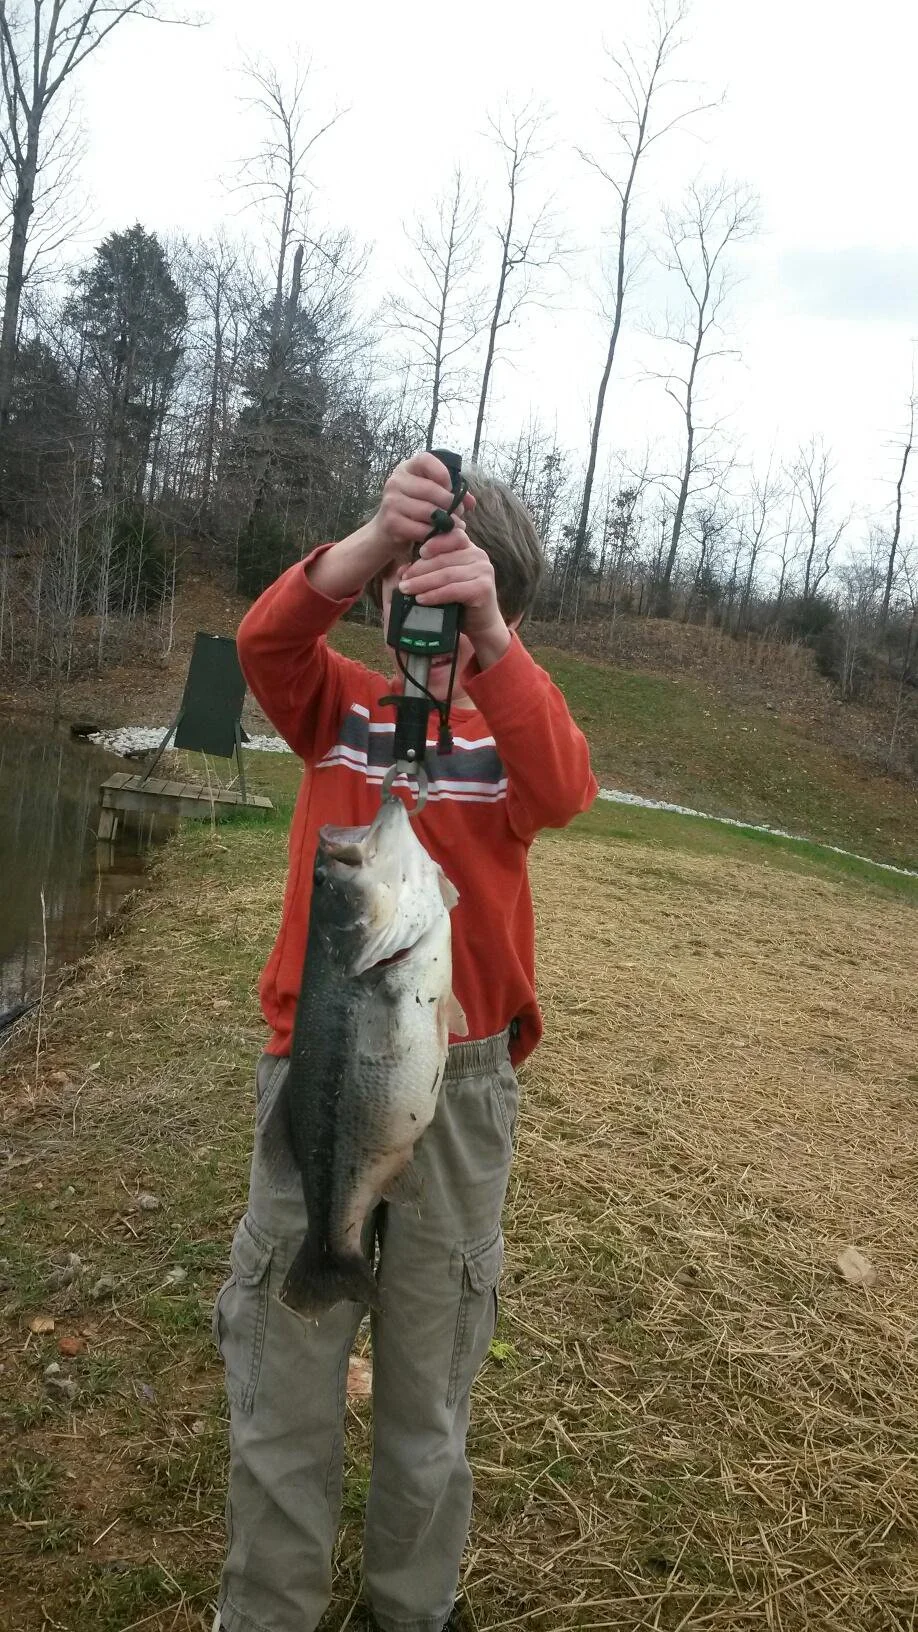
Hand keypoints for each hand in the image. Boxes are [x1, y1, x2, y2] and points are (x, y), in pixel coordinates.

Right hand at [370, 452, 474, 561]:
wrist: (386, 531)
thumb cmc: (414, 509)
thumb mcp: (430, 495)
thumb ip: (452, 494)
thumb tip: (471, 502)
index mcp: (406, 468)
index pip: (425, 460)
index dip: (443, 473)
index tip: (451, 488)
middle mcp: (395, 481)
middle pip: (431, 489)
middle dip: (451, 503)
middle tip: (459, 513)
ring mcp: (391, 502)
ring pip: (428, 511)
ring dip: (446, 521)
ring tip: (454, 525)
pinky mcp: (391, 522)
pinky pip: (421, 529)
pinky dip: (434, 534)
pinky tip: (439, 535)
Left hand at [398, 527, 510, 664]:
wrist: (481, 623)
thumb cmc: (460, 600)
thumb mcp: (442, 581)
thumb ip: (426, 570)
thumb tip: (403, 570)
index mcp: (469, 548)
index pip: (452, 537)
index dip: (435, 543)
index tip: (419, 553)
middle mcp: (479, 556)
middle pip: (444, 559)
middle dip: (419, 570)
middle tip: (403, 580)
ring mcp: (484, 571)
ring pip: (446, 575)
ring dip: (422, 583)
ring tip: (406, 590)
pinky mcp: (483, 588)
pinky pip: (453, 590)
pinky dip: (434, 595)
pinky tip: (421, 599)